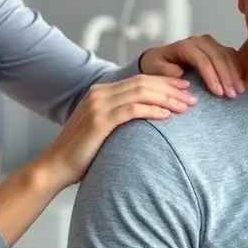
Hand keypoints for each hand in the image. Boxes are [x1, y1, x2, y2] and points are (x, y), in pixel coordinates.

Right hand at [39, 74, 196, 188]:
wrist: (55, 167)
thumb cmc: (81, 154)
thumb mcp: (102, 129)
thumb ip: (119, 119)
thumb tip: (146, 121)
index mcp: (100, 92)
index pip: (139, 80)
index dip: (164, 83)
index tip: (184, 90)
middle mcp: (99, 93)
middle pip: (143, 83)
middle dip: (171, 88)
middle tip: (192, 96)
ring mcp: (98, 105)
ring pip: (141, 93)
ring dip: (167, 98)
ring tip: (186, 106)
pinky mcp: (100, 120)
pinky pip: (133, 109)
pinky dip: (153, 110)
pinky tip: (168, 115)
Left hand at [139, 34, 245, 97]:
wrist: (159, 59)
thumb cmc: (157, 66)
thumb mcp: (154, 69)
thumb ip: (164, 71)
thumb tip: (178, 72)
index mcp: (184, 46)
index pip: (202, 59)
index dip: (212, 76)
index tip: (218, 93)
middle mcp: (198, 42)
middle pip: (217, 57)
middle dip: (226, 77)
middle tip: (232, 95)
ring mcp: (209, 43)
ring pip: (227, 55)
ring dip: (234, 73)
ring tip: (239, 91)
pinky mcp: (217, 48)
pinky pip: (231, 55)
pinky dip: (238, 68)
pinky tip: (241, 82)